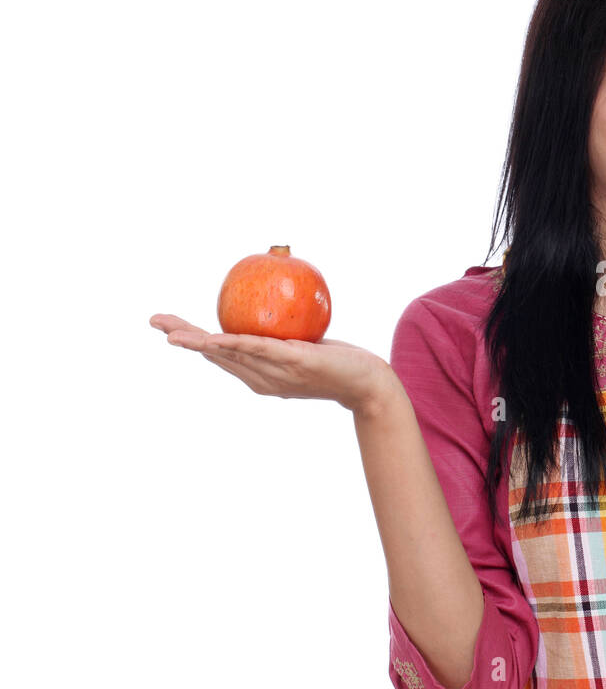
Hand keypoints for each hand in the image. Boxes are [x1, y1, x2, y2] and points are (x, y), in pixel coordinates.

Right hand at [149, 313, 393, 413]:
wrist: (368, 383)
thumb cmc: (339, 363)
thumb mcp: (304, 347)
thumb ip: (285, 335)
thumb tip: (273, 305)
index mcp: (259, 376)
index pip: (220, 356)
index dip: (193, 341)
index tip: (168, 328)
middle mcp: (261, 379)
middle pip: (215, 355)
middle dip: (184, 339)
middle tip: (155, 322)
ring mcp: (276, 374)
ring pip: (229, 354)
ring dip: (199, 342)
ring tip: (172, 333)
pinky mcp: (293, 362)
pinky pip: (258, 349)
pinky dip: (233, 343)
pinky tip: (214, 337)